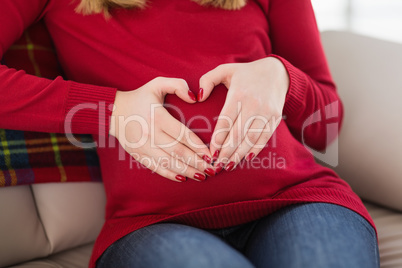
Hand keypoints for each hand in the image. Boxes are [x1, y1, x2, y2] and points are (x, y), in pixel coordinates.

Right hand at [109, 77, 214, 181]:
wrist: (113, 111)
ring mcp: (143, 146)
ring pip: (168, 163)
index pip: (183, 135)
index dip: (198, 147)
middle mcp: (151, 134)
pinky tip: (182, 178)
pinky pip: (155, 167)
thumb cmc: (140, 97)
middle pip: (178, 152)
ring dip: (186, 171)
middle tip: (212, 170)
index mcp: (158, 117)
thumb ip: (178, 85)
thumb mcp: (157, 84)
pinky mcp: (138, 154)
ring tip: (201, 176)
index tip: (210, 154)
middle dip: (196, 163)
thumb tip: (195, 98)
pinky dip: (169, 174)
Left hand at [198, 57, 288, 171]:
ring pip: (251, 138)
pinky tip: (246, 158)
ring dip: (239, 154)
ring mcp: (266, 112)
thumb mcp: (224, 70)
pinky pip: (264, 137)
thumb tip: (198, 98)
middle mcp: (253, 104)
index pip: (226, 121)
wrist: (276, 72)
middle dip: (226, 152)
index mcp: (239, 94)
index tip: (210, 152)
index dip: (218, 139)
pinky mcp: (275, 117)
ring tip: (228, 166)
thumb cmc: (245, 73)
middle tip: (216, 165)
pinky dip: (255, 149)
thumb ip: (207, 80)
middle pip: (238, 134)